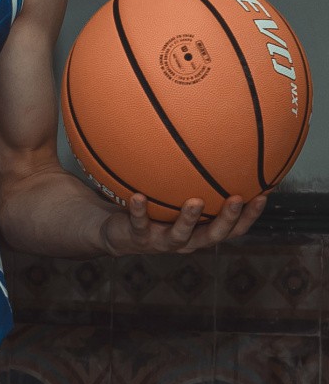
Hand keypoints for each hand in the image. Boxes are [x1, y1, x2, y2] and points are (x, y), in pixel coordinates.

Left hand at [102, 193, 267, 255]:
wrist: (119, 232)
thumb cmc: (155, 210)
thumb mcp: (176, 195)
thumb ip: (194, 180)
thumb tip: (214, 142)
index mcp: (201, 231)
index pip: (233, 228)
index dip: (250, 216)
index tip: (265, 194)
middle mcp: (187, 240)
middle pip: (214, 235)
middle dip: (227, 218)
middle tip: (238, 198)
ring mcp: (163, 241)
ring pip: (180, 235)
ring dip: (188, 219)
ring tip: (194, 202)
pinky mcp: (138, 237)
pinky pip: (139, 223)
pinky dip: (139, 210)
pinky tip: (138, 195)